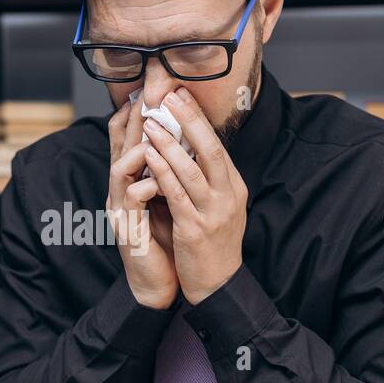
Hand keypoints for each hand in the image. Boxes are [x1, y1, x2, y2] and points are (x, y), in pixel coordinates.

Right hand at [107, 95, 177, 308]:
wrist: (158, 285)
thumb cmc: (164, 241)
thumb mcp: (164, 201)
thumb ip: (165, 175)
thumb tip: (181, 144)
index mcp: (129, 185)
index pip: (123, 143)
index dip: (129, 118)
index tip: (144, 94)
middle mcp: (119, 193)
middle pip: (117, 149)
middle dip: (130, 122)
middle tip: (144, 97)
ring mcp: (120, 211)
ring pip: (119, 170)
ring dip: (138, 150)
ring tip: (155, 134)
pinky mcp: (128, 230)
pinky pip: (133, 201)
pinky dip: (147, 186)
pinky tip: (161, 180)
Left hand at [142, 87, 247, 303]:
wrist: (217, 286)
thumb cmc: (212, 245)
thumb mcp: (219, 208)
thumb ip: (209, 181)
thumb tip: (193, 150)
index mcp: (234, 188)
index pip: (218, 146)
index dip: (199, 119)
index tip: (181, 96)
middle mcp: (228, 196)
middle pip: (212, 149)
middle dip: (190, 120)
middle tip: (171, 95)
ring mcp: (213, 213)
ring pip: (192, 169)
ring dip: (170, 143)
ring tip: (152, 122)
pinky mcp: (195, 229)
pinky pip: (177, 194)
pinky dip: (163, 172)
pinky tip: (149, 156)